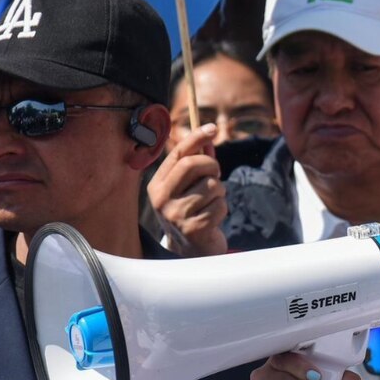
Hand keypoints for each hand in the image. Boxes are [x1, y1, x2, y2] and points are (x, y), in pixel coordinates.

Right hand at [147, 123, 227, 256]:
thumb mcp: (188, 187)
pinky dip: (222, 209)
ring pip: (212, 186)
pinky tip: (212, 218)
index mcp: (157, 185)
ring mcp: (175, 215)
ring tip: (210, 203)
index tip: (212, 128)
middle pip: (193, 164)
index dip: (196, 138)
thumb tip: (208, 137)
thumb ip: (197, 163)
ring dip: (220, 192)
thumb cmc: (192, 211)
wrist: (191, 251)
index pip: (177, 154)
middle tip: (216, 175)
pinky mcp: (193, 229)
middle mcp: (161, 199)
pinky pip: (220, 205)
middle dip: (212, 165)